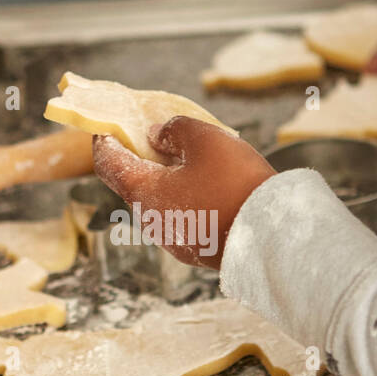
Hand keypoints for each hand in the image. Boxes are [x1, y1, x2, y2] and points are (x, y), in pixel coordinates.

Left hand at [93, 117, 274, 269]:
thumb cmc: (235, 184)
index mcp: (143, 192)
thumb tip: (155, 135)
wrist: (273, 238)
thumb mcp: (205, 139)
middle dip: (140, 158)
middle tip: (154, 136)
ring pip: (159, 202)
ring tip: (189, 158)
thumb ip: (173, 130)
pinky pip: (181, 217)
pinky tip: (208, 186)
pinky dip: (184, 198)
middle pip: (133, 183)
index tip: (106, 125)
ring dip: (166, 180)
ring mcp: (172, 240)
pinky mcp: (194, 250)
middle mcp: (150, 221)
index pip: (108, 163)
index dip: (103, 140)